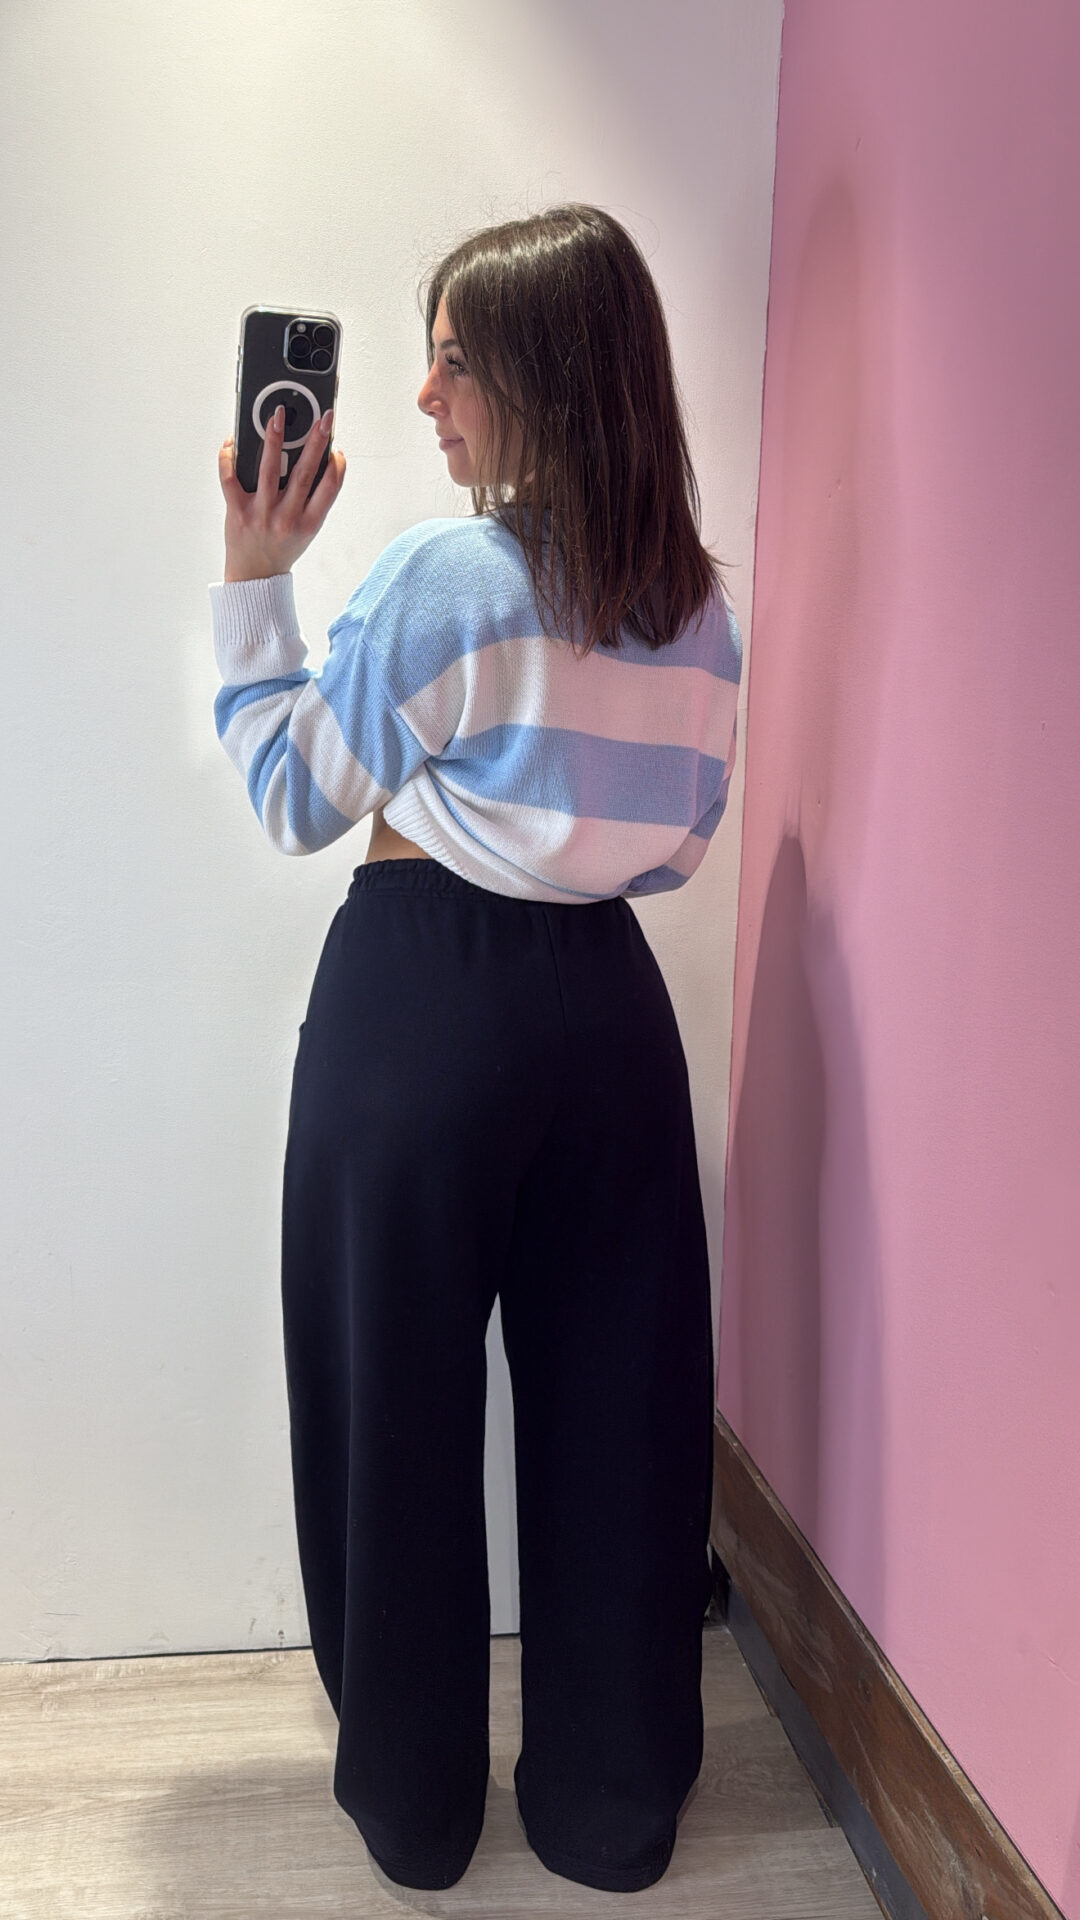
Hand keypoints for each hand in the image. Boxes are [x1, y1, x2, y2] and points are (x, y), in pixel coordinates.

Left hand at [218, 404, 345, 582]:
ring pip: (269, 471)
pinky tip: (234, 441)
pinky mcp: (237, 512)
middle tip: (322, 418)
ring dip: (275, 441)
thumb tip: (315, 459)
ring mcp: (260, 515)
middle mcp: (286, 519)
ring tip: (278, 417)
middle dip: (315, 443)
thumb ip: (312, 500)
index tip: (338, 449)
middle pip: (305, 474)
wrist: (254, 577)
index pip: (329, 490)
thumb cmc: (282, 548)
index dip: (337, 467)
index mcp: (308, 524)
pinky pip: (230, 479)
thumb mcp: (306, 529)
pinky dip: (229, 458)